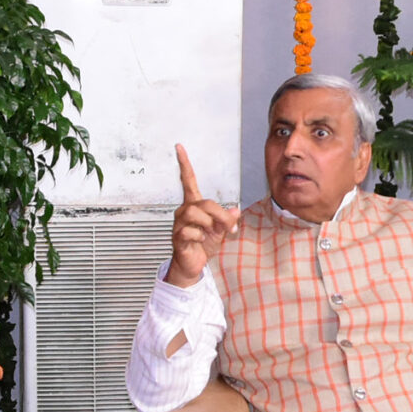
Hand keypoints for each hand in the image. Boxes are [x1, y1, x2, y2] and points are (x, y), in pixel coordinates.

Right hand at [166, 143, 241, 289]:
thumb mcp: (221, 230)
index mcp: (194, 205)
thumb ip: (228, 219)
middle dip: (220, 215)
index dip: (184, 164)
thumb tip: (235, 210)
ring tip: (211, 234)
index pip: (188, 180)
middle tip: (228, 227)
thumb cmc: (204, 244)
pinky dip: (200, 237)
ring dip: (209, 225)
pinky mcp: (177, 236)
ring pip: (194, 214)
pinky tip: (201, 241)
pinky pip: (190, 231)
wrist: (194, 264)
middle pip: (203, 203)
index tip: (179, 147)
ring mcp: (179, 223)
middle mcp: (184, 211)